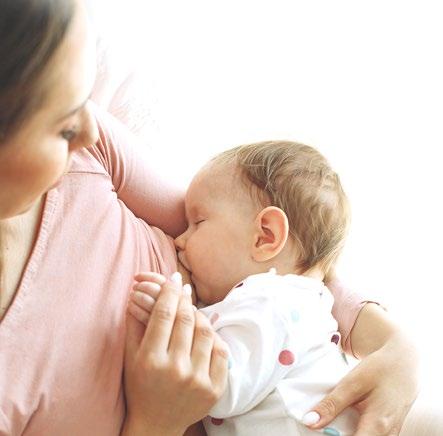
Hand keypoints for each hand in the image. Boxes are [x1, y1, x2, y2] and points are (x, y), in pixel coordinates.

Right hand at [123, 272, 227, 435]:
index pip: (164, 314)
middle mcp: (176, 369)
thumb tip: (139, 292)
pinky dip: (213, 337)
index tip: (173, 278)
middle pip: (185, 319)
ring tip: (192, 310)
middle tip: (183, 287)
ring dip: (199, 315)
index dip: (169, 291)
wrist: (156, 425)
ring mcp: (198, 380)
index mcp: (151, 360)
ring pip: (205, 331)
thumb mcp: (130, 358)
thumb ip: (134, 324)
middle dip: (184, 298)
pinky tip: (204, 331)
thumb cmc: (140, 387)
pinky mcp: (214, 389)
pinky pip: (220, 351)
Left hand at [304, 332, 418, 435]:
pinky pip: (369, 435)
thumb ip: (331, 404)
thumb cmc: (380, 369)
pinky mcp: (388, 430)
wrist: (404, 361)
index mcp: (377, 426)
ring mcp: (389, 434)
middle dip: (336, 435)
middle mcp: (386, 435)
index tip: (318, 432)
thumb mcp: (352, 383)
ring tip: (331, 421)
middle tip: (322, 425)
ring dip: (345, 432)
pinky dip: (354, 430)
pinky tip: (343, 420)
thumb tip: (310, 421)